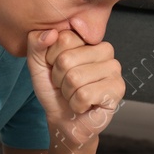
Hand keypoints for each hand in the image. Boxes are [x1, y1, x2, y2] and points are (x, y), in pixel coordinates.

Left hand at [26, 28, 125, 148]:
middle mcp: (104, 49)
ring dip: (68, 93)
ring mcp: (114, 68)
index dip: (52, 59)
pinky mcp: (118, 88)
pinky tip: (84, 105)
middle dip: (59, 78)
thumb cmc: (55, 91)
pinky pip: (84, 95)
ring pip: (75, 78)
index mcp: (87, 39)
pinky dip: (76, 104)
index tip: (57, 69)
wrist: (65, 120)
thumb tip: (50, 33)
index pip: (63, 38)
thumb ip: (36, 44)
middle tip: (67, 85)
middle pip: (67, 59)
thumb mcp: (38, 64)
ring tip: (75, 94)